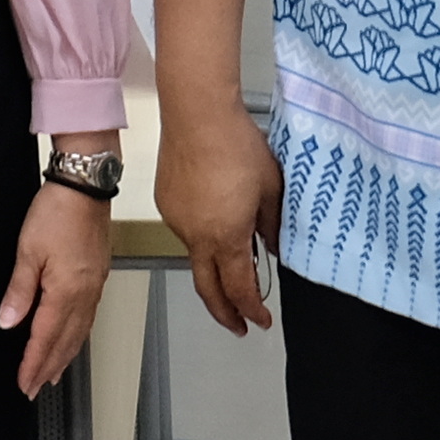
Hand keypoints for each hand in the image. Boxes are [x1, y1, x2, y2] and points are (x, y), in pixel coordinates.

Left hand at [0, 186, 112, 398]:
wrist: (85, 184)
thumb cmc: (58, 211)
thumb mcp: (28, 250)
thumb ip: (19, 291)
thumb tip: (8, 322)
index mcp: (66, 291)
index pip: (46, 337)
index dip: (33, 363)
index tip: (24, 383)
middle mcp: (85, 294)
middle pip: (66, 341)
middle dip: (49, 367)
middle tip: (36, 388)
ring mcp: (94, 285)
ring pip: (80, 331)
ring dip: (65, 355)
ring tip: (54, 373)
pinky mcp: (98, 275)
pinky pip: (89, 316)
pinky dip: (78, 335)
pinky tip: (73, 337)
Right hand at [160, 97, 283, 336]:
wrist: (197, 114)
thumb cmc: (236, 143)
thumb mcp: (270, 187)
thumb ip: (273, 223)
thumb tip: (274, 246)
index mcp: (226, 237)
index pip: (239, 289)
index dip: (252, 309)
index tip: (261, 320)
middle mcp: (197, 236)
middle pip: (208, 289)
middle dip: (225, 313)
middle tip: (238, 325)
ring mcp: (177, 221)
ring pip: (196, 257)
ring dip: (214, 267)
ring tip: (235, 259)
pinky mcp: (166, 203)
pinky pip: (185, 229)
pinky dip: (202, 235)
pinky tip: (215, 217)